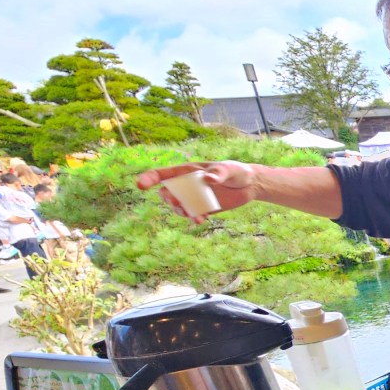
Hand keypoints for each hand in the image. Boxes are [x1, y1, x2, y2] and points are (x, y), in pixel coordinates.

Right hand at [135, 161, 258, 219]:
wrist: (249, 185)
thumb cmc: (237, 171)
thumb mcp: (230, 169)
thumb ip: (218, 173)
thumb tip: (207, 179)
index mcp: (188, 171)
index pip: (163, 174)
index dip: (149, 178)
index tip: (140, 185)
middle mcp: (187, 185)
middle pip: (167, 193)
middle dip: (168, 199)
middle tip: (177, 203)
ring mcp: (194, 197)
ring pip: (178, 206)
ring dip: (181, 212)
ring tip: (196, 216)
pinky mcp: (203, 208)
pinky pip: (191, 214)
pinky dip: (193, 218)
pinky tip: (201, 220)